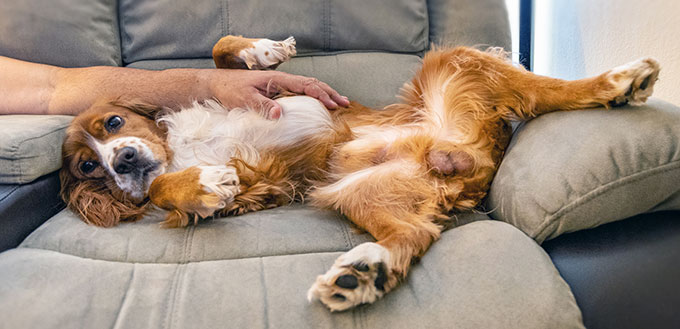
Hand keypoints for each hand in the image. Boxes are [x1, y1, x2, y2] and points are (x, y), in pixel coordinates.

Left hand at [205, 69, 349, 118]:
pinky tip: (320, 105)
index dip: (321, 95)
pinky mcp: (278, 93)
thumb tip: (281, 114)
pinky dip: (314, 98)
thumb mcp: (244, 100)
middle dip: (330, 93)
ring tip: (339, 103)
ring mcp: (281, 86)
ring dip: (325, 95)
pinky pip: (301, 94)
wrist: (218, 85)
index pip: (306, 85)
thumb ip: (262, 106)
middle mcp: (283, 81)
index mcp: (278, 80)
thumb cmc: (230, 91)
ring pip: (309, 88)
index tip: (332, 105)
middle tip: (345, 104)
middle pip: (312, 84)